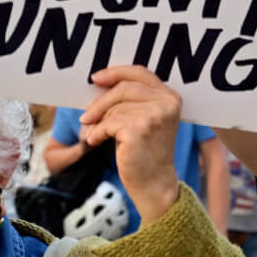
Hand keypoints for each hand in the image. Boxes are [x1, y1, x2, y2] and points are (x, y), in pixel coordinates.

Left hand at [78, 66, 182, 225]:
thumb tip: (99, 82)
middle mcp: (166, 103)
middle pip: (122, 88)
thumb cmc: (146, 152)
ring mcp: (154, 115)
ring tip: (96, 134)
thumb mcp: (146, 120)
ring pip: (113, 108)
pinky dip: (97, 132)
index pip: (140, 72)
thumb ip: (133, 100)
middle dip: (100, 102)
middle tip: (85, 116)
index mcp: (170, 97)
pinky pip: (107, 123)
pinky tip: (96, 141)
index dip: (115, 72)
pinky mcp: (138, 129)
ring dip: (99, 122)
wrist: (154, 184)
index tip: (96, 78)